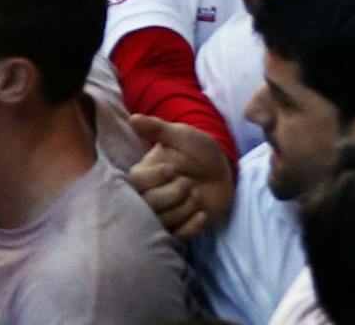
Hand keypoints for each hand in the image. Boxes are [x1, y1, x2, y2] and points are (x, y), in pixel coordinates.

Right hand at [127, 115, 233, 239]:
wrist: (222, 170)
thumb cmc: (197, 150)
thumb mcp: (180, 135)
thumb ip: (157, 128)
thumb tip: (132, 118)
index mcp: (144, 173)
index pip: (135, 182)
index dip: (153, 178)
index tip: (171, 169)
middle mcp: (148, 195)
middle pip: (148, 204)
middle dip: (173, 194)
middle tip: (189, 183)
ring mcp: (164, 213)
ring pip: (164, 221)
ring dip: (185, 208)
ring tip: (197, 195)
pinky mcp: (179, 228)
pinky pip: (178, 237)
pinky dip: (192, 226)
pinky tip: (202, 213)